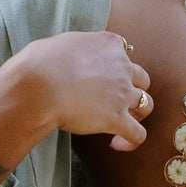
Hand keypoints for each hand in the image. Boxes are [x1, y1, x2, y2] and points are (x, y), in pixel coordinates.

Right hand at [0, 29, 154, 186]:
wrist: (38, 85)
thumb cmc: (40, 63)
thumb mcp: (62, 42)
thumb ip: (76, 49)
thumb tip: (70, 57)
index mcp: (108, 44)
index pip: (123, 50)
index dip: (116, 64)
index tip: (104, 74)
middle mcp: (122, 66)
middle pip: (141, 78)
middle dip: (132, 88)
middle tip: (117, 100)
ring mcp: (122, 94)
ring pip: (146, 104)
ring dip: (138, 113)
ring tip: (123, 122)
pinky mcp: (117, 119)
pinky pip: (137, 134)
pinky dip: (131, 141)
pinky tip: (117, 143)